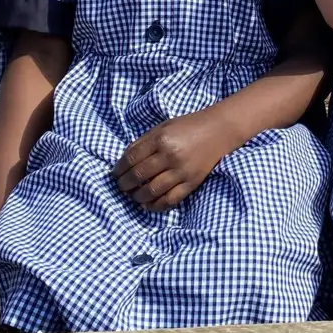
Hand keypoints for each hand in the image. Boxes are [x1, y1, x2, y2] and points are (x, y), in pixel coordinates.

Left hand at [113, 111, 232, 211]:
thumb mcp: (162, 127)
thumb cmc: (188, 126)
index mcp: (160, 140)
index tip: (115, 174)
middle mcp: (170, 156)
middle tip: (121, 186)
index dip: (119, 169)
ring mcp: (181, 171)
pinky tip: (148, 204)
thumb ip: (143, 142)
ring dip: (137, 196)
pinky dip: (156, 205)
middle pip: (139, 175)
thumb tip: (124, 161)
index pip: (132, 158)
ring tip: (133, 195)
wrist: (218, 130)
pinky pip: (170, 200)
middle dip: (125, 184)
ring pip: (152, 191)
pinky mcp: (192, 183)